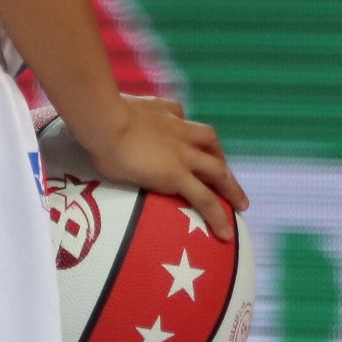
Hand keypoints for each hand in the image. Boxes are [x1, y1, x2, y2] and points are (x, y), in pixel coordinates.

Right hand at [70, 94, 248, 242]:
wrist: (106, 122)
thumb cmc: (100, 118)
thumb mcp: (115, 110)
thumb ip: (120, 116)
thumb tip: (105, 124)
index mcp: (163, 114)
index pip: (182, 119)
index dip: (190, 132)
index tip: (192, 140)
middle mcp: (179, 130)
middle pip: (210, 143)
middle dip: (221, 160)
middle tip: (228, 177)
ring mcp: (182, 154)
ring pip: (217, 171)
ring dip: (232, 187)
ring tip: (241, 205)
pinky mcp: (178, 175)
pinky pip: (205, 198)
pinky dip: (218, 215)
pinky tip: (225, 232)